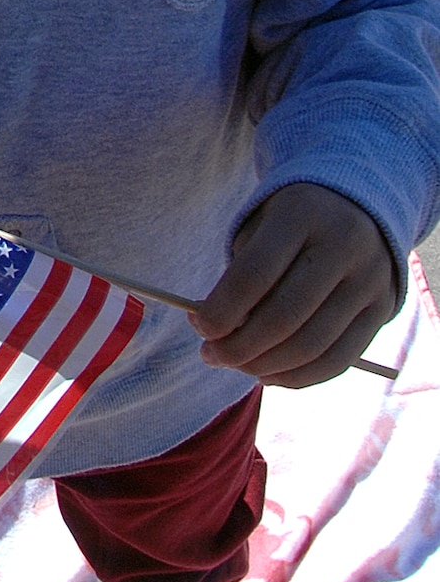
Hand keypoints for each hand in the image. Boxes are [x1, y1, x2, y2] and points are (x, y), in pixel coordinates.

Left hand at [189, 184, 398, 388]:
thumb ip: (240, 275)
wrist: (357, 204)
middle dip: (239, 347)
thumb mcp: (260, 228)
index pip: (255, 275)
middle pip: (284, 316)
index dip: (221, 310)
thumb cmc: (290, 222)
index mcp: (302, 215)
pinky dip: (298, 377)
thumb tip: (219, 334)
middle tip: (210, 355)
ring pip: (312, 346)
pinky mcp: (384, 308)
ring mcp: (370, 280)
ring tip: (236, 366)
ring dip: (264, 367)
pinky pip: (339, 359)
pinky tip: (268, 374)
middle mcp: (343, 246)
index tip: (198, 327)